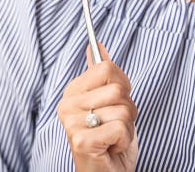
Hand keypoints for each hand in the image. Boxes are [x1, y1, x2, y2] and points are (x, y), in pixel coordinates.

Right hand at [56, 41, 138, 171]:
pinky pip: (120, 129)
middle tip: (115, 124)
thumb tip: (97, 45)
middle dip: (127, 109)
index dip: (122, 85)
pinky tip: (111, 148)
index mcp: (72, 92)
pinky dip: (124, 141)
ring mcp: (72, 123)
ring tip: (113, 137)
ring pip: (122, 110)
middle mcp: (67, 106)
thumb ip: (101, 74)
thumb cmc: (110, 140)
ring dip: (127, 128)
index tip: (117, 100)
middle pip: (117, 89)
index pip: (105, 68)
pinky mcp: (82, 141)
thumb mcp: (109, 103)